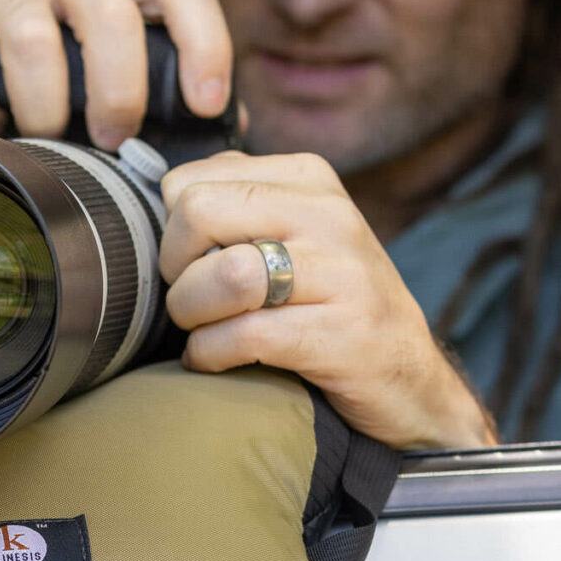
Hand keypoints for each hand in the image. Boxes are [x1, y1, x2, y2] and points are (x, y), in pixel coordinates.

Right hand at [0, 0, 232, 148]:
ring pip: (35, 42)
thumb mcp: (89, 45)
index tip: (207, 106)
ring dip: (44, 110)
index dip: (207, 45)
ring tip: (41, 138)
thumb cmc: (20, 40)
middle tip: (112, 140)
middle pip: (110, 16)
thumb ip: (150, 75)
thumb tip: (226, 130)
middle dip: (119, 91)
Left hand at [159, 150, 496, 452]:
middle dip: (175, 267)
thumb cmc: (331, 306)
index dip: (172, 229)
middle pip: (199, 214)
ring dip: (191, 314)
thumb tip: (150, 194)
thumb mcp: (294, 235)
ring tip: (201, 331)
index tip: (191, 262)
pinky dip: (209, 354)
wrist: (410, 381)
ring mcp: (343, 274)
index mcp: (309, 179)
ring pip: (223, 274)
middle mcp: (330, 215)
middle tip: (189, 299)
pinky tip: (215, 361)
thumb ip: (235, 207)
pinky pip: (244, 335)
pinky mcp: (343, 335)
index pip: (192, 180)